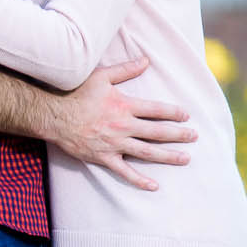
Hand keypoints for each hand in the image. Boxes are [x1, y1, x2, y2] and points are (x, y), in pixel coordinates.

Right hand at [48, 54, 195, 190]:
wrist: (52, 115)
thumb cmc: (75, 93)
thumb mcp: (101, 76)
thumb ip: (125, 69)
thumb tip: (146, 60)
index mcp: (125, 106)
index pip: (157, 110)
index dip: (174, 113)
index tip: (186, 116)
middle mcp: (123, 126)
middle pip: (158, 132)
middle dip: (179, 134)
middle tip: (194, 137)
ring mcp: (115, 144)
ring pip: (148, 152)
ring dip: (168, 156)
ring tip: (185, 158)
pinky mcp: (103, 158)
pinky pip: (125, 172)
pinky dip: (139, 180)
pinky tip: (154, 186)